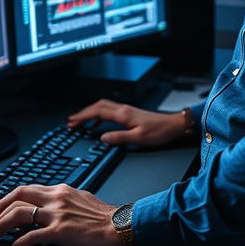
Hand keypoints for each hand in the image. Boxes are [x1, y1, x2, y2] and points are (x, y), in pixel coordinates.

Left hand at [0, 183, 123, 245]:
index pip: (29, 189)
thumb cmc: (105, 216)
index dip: (10, 197)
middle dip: (0, 207)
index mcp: (61, 190)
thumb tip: (55, 205)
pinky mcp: (59, 231)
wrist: (120, 225)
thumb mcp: (83, 198)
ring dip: (2, 225)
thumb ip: (65, 199)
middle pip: (18, 196)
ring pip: (19, 214)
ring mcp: (57, 214)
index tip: (2, 206)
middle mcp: (56, 198)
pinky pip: (31, 237)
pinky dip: (18, 244)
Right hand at [67, 98, 186, 147]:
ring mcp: (126, 110)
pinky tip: (99, 123)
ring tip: (81, 122)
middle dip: (83, 113)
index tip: (72, 122)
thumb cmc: (158, 131)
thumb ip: (119, 137)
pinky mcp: (129, 113)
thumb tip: (102, 138)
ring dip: (90, 113)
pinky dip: (100, 115)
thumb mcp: (138, 138)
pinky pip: (109, 111)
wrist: (172, 125)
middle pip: (98, 106)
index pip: (97, 112)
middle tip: (72, 122)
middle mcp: (123, 109)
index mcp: (123, 114)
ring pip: (103, 107)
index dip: (83, 116)